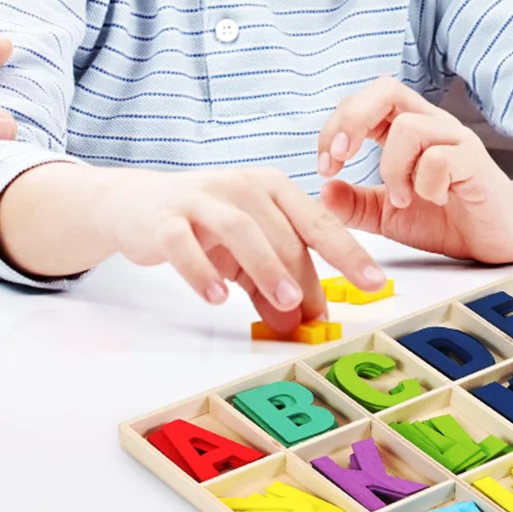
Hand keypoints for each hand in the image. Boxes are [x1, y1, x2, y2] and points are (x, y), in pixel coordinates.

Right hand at [76, 165, 383, 331]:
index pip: (320, 221)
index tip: (374, 281)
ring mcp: (203, 199)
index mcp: (274, 189)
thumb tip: (301, 324)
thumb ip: (272, 287)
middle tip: (317, 312)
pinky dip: (202, 271)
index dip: (350, 251)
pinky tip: (216, 298)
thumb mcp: (246, 255)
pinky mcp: (165, 218)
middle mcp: (244, 187)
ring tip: (284, 301)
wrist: (137, 204)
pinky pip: (185, 244)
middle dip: (303, 273)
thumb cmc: (204, 226)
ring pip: (242, 230)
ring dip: (266, 268)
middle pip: (283, 230)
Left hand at [316, 78, 512, 261]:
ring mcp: (456, 139)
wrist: (497, 238)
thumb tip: (322, 191)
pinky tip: (435, 200)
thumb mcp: (387, 215)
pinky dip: (426, 185)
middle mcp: (431, 125)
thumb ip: (355, 205)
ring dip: (393, 169)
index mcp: (406, 130)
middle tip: (340, 159)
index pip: (365, 102)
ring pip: (409, 127)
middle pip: (386, 89)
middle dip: (352, 121)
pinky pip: (440, 158)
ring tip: (402, 199)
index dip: (336, 127)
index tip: (325, 166)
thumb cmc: (447, 218)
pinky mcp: (476, 162)